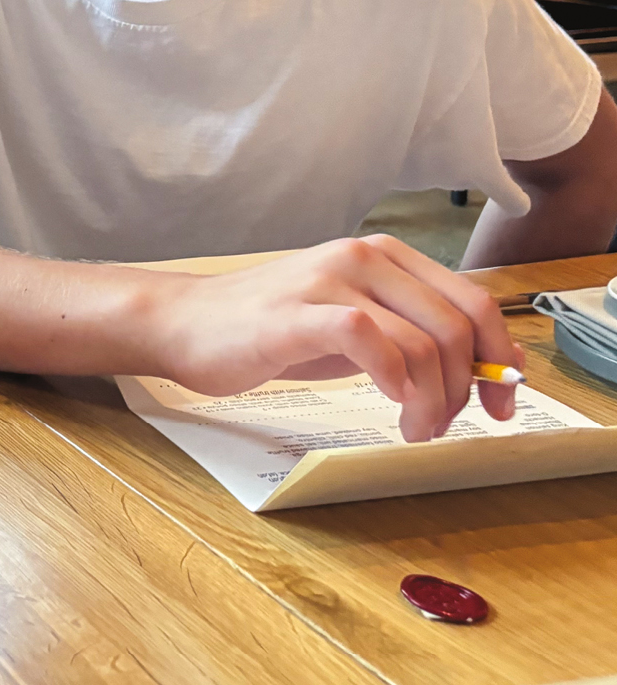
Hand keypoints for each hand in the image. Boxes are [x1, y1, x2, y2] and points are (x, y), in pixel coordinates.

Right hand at [157, 234, 522, 442]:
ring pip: (421, 339)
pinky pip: (369, 339)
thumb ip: (407, 335)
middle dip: (467, 387)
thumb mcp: (351, 324)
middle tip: (447, 426)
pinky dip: (394, 378)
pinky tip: (389, 403)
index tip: (501, 404)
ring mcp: (327, 280)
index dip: (500, 358)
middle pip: (456, 324)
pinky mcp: (296, 313)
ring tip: (413, 428)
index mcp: (383, 255)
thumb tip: (476, 373)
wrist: (184, 323)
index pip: (474, 301)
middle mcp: (362, 256)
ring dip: (432, 399)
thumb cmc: (267, 329)